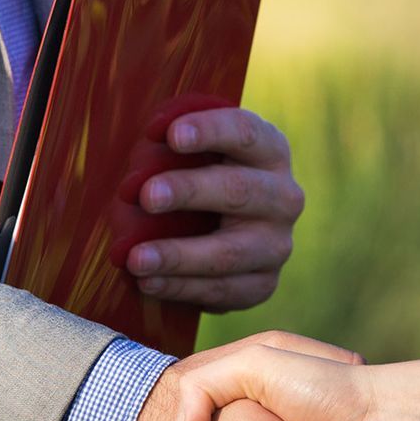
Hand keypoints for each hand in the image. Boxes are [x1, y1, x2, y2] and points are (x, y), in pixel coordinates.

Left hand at [127, 108, 303, 311]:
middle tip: (147, 196)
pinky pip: (222, 290)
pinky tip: (148, 282)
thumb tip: (146, 138)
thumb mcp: (188, 152)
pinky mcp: (264, 284)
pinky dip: (181, 288)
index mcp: (269, 149)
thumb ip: (168, 142)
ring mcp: (277, 244)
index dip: (209, 131)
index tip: (171, 135)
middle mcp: (283, 196)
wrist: (216, 234)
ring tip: (136, 259)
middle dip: (189, 192)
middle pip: (238, 190)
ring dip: (178, 255)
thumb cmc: (193, 177)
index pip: (244, 132)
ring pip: (229, 252)